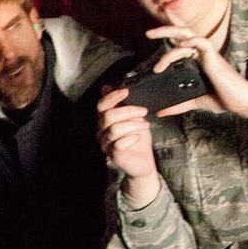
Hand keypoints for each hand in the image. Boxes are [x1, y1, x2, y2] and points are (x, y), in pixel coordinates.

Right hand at [97, 86, 160, 204]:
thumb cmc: (138, 138)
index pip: (101, 105)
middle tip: (143, 111)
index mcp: (105, 120)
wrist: (143, 161)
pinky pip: (119, 144)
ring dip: (134, 125)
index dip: (112, 97)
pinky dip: (132, 138)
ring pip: (115, 129)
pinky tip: (138, 138)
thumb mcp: (134, 118)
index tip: (126, 92)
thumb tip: (108, 86)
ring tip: (146, 126)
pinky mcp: (114, 155)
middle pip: (108, 116)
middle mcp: (102, 131)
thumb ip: (123, 104)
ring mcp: (106, 144)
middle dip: (129, 111)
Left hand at [145, 22, 247, 119]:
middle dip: (165, 29)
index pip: (182, 42)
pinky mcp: (214, 59)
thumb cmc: (224, 99)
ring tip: (156, 53)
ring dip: (169, 37)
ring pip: (188, 35)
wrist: (243, 103)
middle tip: (148, 33)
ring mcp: (208, 55)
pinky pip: (202, 43)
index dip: (170, 34)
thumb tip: (161, 112)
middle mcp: (202, 54)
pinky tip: (180, 47)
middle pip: (182, 33)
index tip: (154, 34)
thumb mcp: (196, 102)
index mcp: (198, 60)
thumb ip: (179, 105)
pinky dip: (191, 42)